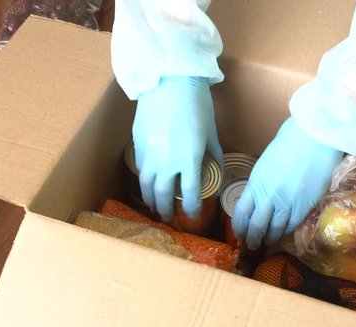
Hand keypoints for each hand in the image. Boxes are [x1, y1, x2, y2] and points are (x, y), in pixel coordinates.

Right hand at [133, 76, 222, 221]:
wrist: (170, 81)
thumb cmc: (197, 104)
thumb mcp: (211, 132)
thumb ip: (213, 155)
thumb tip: (216, 171)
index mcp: (189, 159)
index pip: (189, 194)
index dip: (192, 208)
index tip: (193, 215)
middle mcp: (166, 161)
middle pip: (163, 195)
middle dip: (166, 209)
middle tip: (169, 216)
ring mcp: (149, 153)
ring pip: (146, 185)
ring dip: (150, 199)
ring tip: (154, 206)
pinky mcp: (138, 143)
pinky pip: (140, 168)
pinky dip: (143, 180)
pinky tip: (147, 183)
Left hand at [233, 117, 342, 248]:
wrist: (314, 137)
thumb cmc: (290, 141)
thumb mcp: (265, 163)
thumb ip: (261, 182)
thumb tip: (259, 196)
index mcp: (256, 183)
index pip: (241, 212)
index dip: (239, 226)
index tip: (239, 233)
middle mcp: (268, 196)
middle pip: (256, 226)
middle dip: (252, 238)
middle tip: (251, 245)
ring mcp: (287, 203)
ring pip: (274, 229)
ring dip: (268, 238)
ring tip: (266, 242)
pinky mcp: (305, 206)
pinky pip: (292, 225)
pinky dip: (286, 232)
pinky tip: (283, 233)